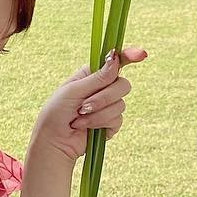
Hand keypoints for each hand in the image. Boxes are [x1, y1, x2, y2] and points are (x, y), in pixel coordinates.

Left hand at [30, 48, 147, 162]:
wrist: (54, 141)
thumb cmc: (56, 112)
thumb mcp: (73, 90)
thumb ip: (97, 78)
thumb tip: (115, 59)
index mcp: (92, 74)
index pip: (115, 62)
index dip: (129, 56)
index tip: (141, 54)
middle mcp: (103, 88)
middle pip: (123, 85)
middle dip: (103, 98)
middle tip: (83, 106)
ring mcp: (108, 106)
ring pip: (120, 104)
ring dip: (98, 113)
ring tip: (79, 119)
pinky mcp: (111, 123)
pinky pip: (118, 119)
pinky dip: (100, 123)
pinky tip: (86, 127)